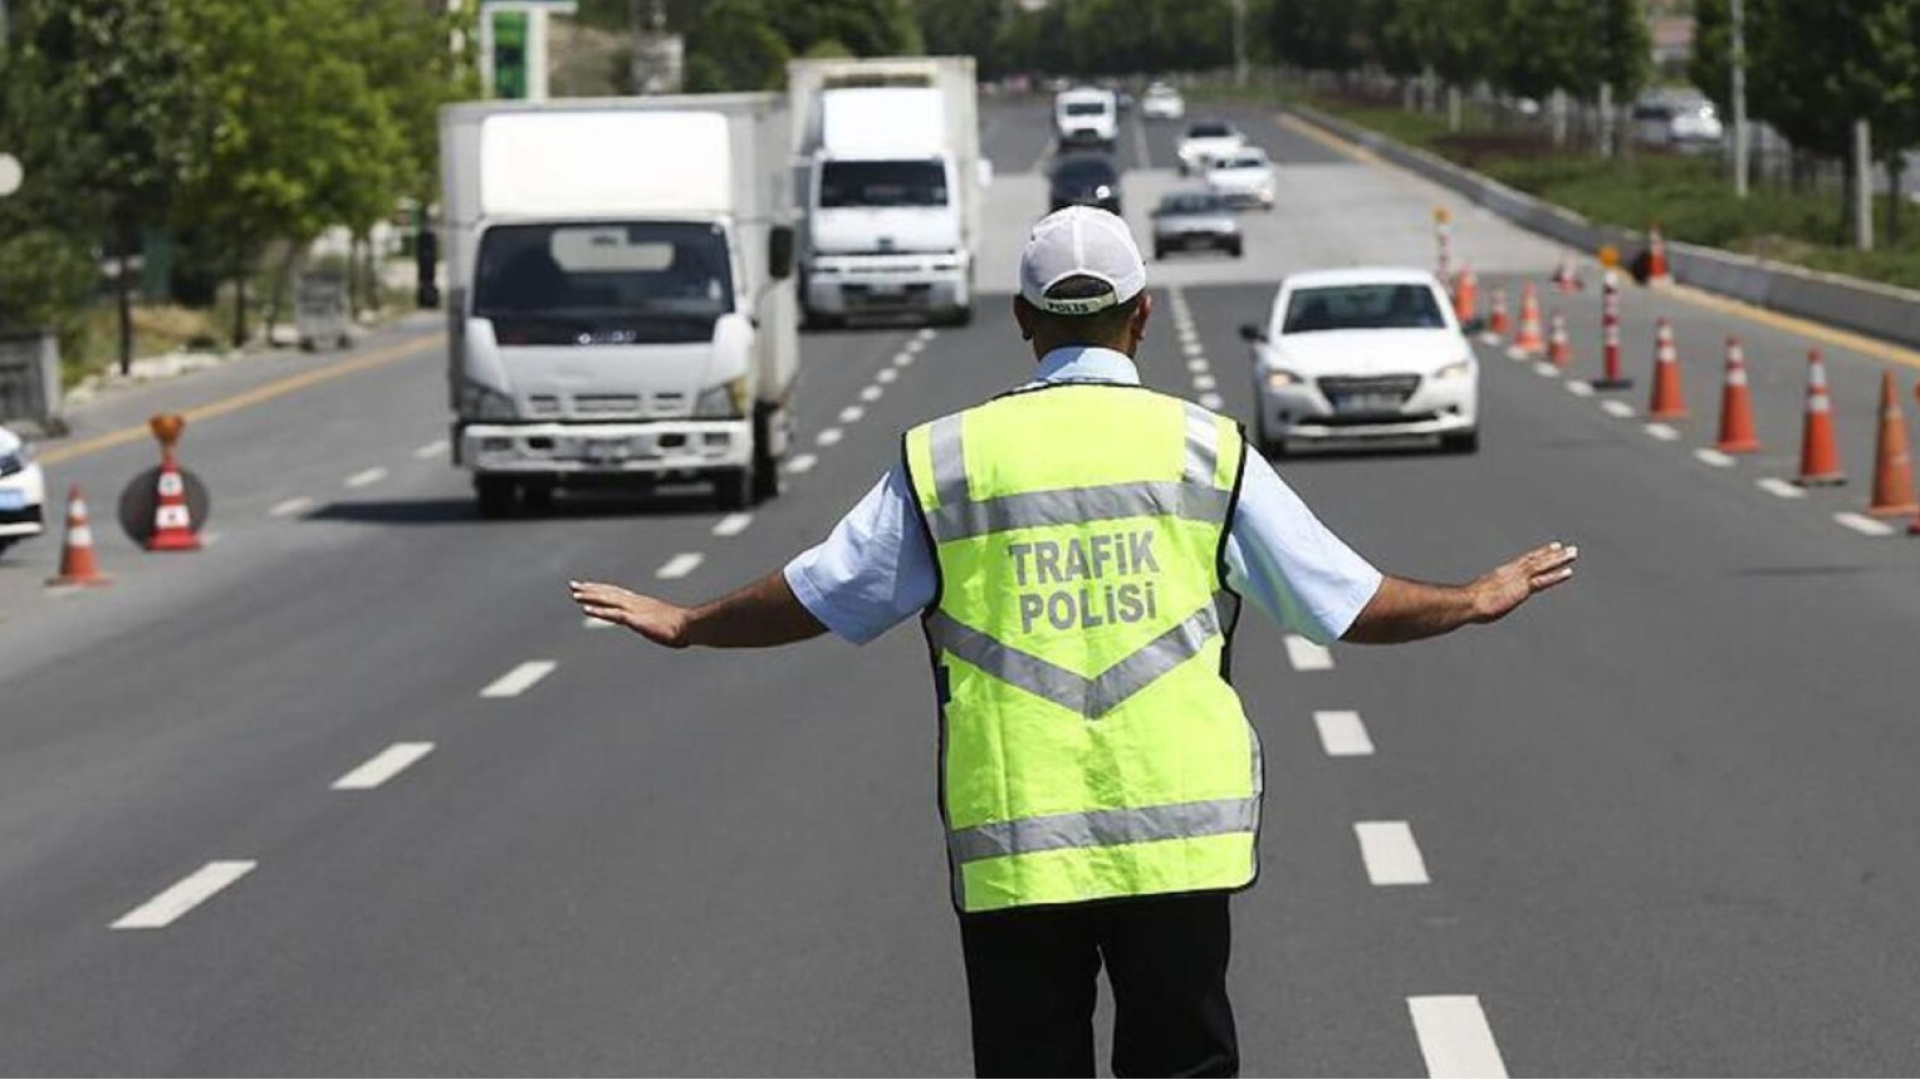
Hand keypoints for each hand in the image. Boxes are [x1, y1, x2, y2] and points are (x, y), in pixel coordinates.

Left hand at [570, 580, 690, 646]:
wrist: (691, 626)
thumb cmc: (684, 628)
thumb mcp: (668, 625)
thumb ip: (662, 626)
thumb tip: (671, 633)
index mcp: (642, 603)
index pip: (618, 593)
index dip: (603, 589)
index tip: (589, 587)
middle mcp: (636, 603)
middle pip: (609, 593)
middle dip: (590, 589)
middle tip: (573, 585)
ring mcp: (635, 610)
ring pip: (607, 600)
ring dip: (590, 597)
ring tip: (574, 595)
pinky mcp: (635, 619)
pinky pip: (612, 614)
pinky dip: (598, 611)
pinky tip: (586, 610)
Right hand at [1469, 542, 1577, 623]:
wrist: (1468, 603)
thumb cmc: (1468, 604)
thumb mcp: (1480, 599)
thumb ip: (1487, 599)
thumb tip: (1479, 605)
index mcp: (1502, 573)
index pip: (1524, 561)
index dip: (1539, 554)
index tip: (1551, 548)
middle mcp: (1512, 572)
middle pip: (1536, 559)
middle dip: (1552, 554)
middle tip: (1568, 548)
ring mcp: (1518, 579)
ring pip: (1542, 565)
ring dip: (1559, 558)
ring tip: (1573, 552)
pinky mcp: (1522, 588)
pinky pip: (1543, 580)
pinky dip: (1556, 575)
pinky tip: (1569, 571)